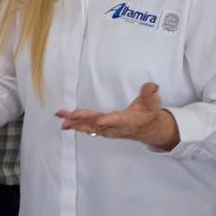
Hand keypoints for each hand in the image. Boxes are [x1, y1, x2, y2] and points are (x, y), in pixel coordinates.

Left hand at [56, 83, 178, 149]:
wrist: (148, 130)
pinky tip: (64, 120)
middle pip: (97, 124)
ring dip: (75, 123)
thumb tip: (151, 85)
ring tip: (61, 118)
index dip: (108, 121)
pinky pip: (86, 128)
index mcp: (128, 121)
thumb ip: (150, 94)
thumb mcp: (153, 104)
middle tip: (69, 117)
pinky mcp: (101, 129)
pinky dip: (75, 124)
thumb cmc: (148, 114)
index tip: (99, 120)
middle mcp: (115, 127)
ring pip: (89, 127)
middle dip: (83, 121)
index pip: (117, 121)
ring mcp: (107, 130)